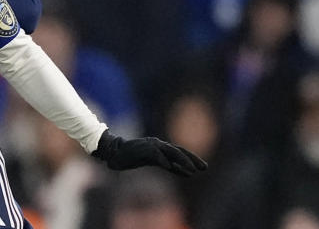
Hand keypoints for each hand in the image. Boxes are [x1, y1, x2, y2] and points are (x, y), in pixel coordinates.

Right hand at [91, 130, 206, 176]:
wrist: (115, 152)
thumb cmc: (133, 157)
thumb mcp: (154, 162)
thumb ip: (170, 166)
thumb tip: (187, 173)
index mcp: (162, 147)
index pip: (180, 153)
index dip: (191, 159)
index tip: (202, 168)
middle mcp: (158, 144)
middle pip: (179, 151)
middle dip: (192, 159)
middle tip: (204, 168)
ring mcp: (151, 145)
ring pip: (171, 151)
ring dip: (183, 160)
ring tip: (193, 170)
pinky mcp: (143, 149)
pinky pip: (156, 156)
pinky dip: (164, 161)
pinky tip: (170, 167)